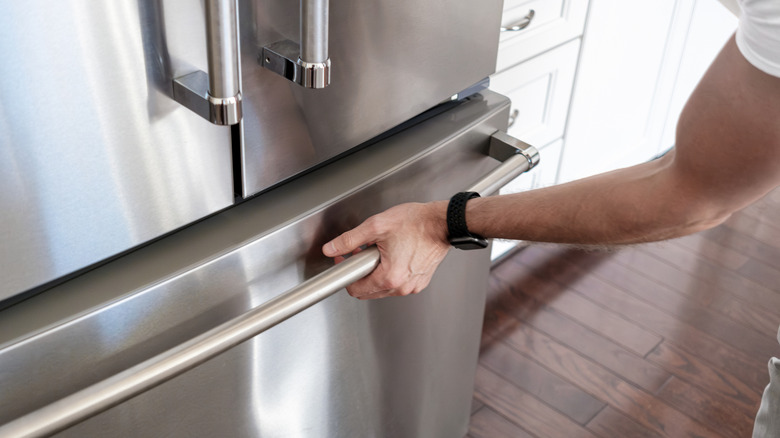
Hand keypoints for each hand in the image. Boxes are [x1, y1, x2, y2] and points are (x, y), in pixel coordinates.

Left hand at [322, 201, 449, 298]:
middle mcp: (402, 287)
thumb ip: (349, 240)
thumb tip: (331, 248)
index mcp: (389, 277)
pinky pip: (398, 284)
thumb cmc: (416, 223)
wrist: (442, 223)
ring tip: (381, 251)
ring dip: (376, 272)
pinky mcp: (420, 282)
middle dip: (361, 272)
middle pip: (368, 291)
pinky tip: (394, 254)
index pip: (355, 290)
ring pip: (383, 288)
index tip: (346, 259)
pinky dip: (391, 272)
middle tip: (362, 252)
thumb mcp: (376, 226)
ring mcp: (413, 286)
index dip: (346, 273)